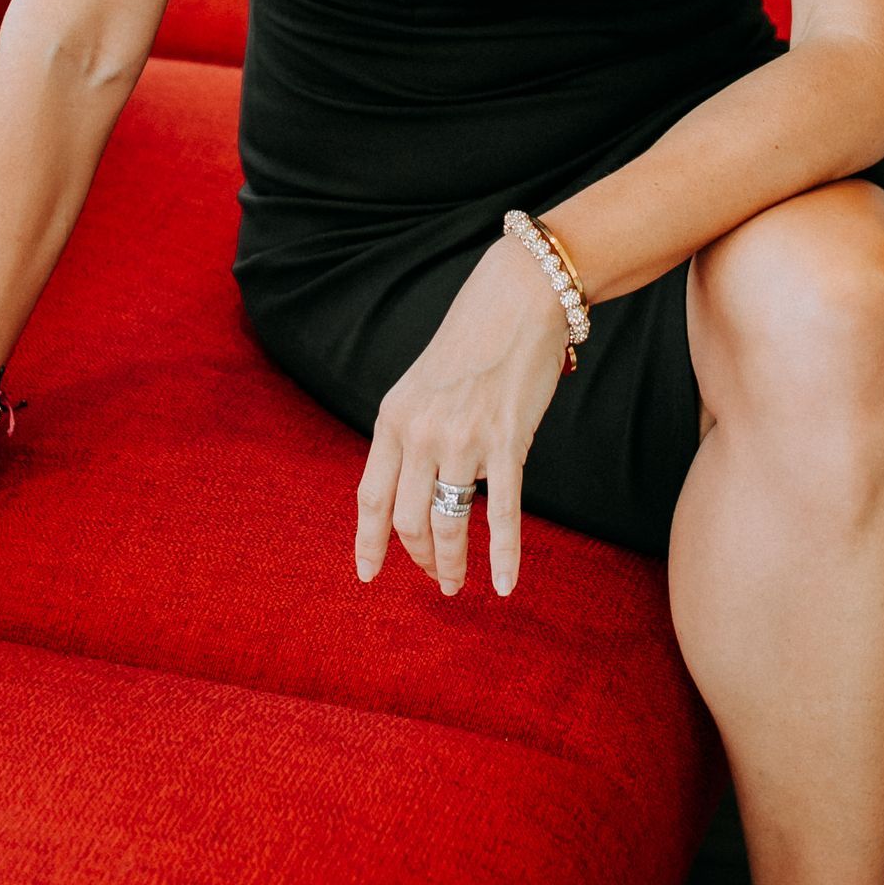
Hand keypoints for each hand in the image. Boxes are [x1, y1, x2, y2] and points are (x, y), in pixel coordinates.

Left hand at [355, 234, 575, 598]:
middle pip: (408, 520)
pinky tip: (506, 584)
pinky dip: (504, 556)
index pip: (371, 497)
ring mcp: (463, 440)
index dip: (368, 542)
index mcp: (392, 418)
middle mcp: (420, 432)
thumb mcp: (419, 386)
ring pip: (448, 523)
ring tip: (455, 584)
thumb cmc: (471, 342)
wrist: (515, 300)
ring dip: (450, 564)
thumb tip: (410, 488)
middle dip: (420, 557)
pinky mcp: (507, 442)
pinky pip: (502, 513)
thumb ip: (410, 433)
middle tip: (434, 575)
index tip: (368, 574)